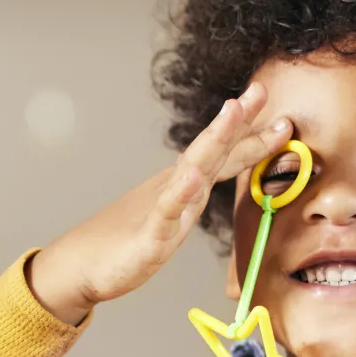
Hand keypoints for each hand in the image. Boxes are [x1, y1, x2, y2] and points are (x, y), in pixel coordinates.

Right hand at [28, 82, 291, 323]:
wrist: (80, 266)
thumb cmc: (122, 241)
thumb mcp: (167, 216)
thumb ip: (189, 194)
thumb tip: (208, 174)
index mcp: (183, 188)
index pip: (222, 156)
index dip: (250, 132)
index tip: (275, 107)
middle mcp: (174, 192)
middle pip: (211, 152)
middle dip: (238, 122)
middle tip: (259, 90)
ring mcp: (160, 212)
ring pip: (192, 172)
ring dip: (214, 141)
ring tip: (232, 112)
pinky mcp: (147, 238)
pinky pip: (165, 214)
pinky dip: (179, 193)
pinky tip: (191, 176)